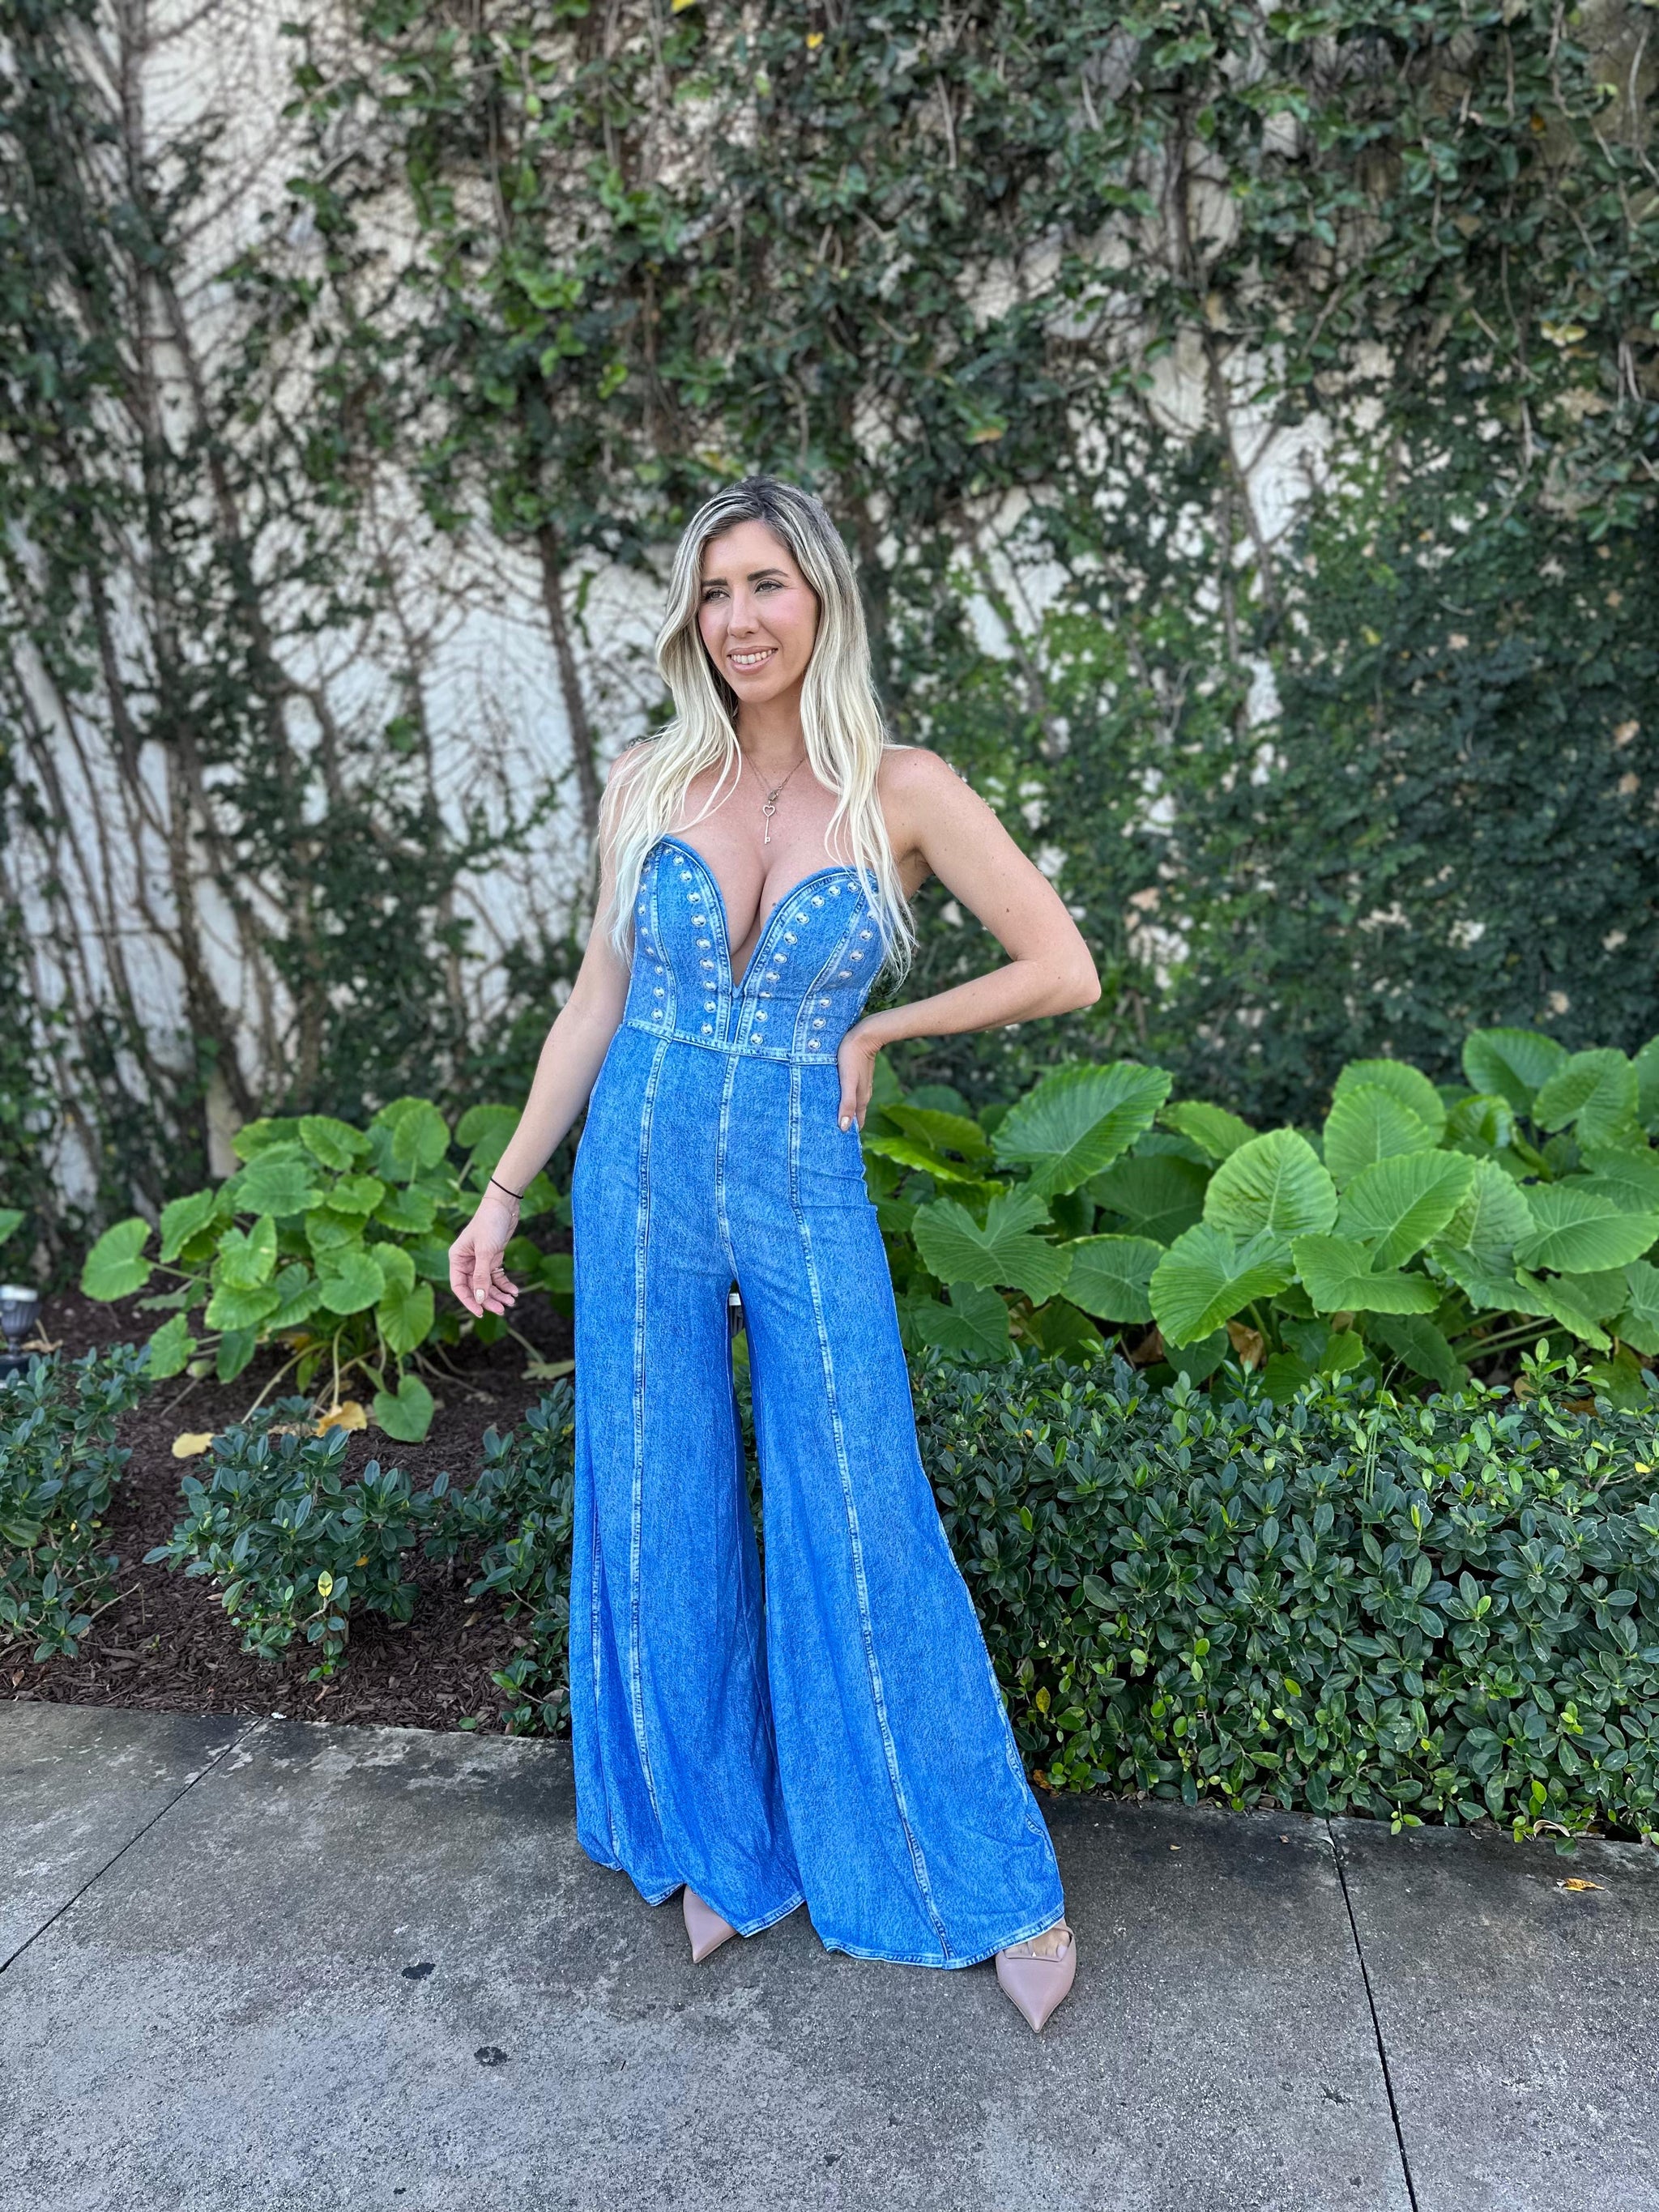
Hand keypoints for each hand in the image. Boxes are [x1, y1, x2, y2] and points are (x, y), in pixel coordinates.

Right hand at [448, 1192, 521, 1317]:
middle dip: (488, 1300)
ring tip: (511, 1302)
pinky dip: (505, 1285)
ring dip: (498, 1294)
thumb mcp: (486, 1251)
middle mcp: (466, 1261)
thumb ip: (482, 1276)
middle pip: (475, 1288)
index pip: (459, 1286)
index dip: (469, 1301)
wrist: (505, 1205)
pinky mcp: (493, 1257)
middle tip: (502, 1310)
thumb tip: (479, 1298)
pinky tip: (514, 1291)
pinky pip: (497, 1276)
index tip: (480, 1313)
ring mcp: (480, 1260)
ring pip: (487, 1284)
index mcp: (457, 1259)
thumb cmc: (490, 1223)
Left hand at [836, 1022, 881, 1131]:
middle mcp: (863, 1094)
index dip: (848, 1133)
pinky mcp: (856, 1076)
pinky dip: (843, 1100)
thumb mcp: (847, 1081)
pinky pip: (850, 1093)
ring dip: (843, 1112)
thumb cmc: (853, 1056)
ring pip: (852, 1104)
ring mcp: (860, 1085)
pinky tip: (833, 1099)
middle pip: (854, 1115)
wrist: (865, 1034)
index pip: (857, 1123)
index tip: (837, 1142)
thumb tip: (844, 1128)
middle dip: (845, 1125)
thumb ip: (847, 1104)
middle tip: (829, 1133)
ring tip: (828, 1119)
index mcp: (861, 1099)